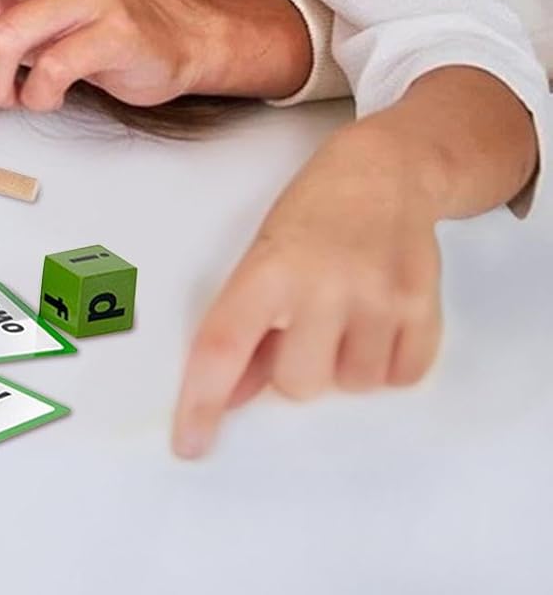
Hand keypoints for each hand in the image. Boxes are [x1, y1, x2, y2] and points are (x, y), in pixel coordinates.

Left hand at [172, 122, 442, 458]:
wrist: (385, 171)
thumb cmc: (311, 214)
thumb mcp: (264, 255)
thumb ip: (248, 325)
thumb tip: (231, 398)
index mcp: (267, 267)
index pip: (223, 345)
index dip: (202, 400)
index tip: (190, 442)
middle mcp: (322, 283)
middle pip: (296, 384)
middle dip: (296, 363)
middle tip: (305, 318)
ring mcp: (377, 297)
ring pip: (351, 387)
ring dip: (344, 360)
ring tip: (345, 307)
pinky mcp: (423, 308)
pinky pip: (401, 379)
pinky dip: (388, 360)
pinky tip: (378, 315)